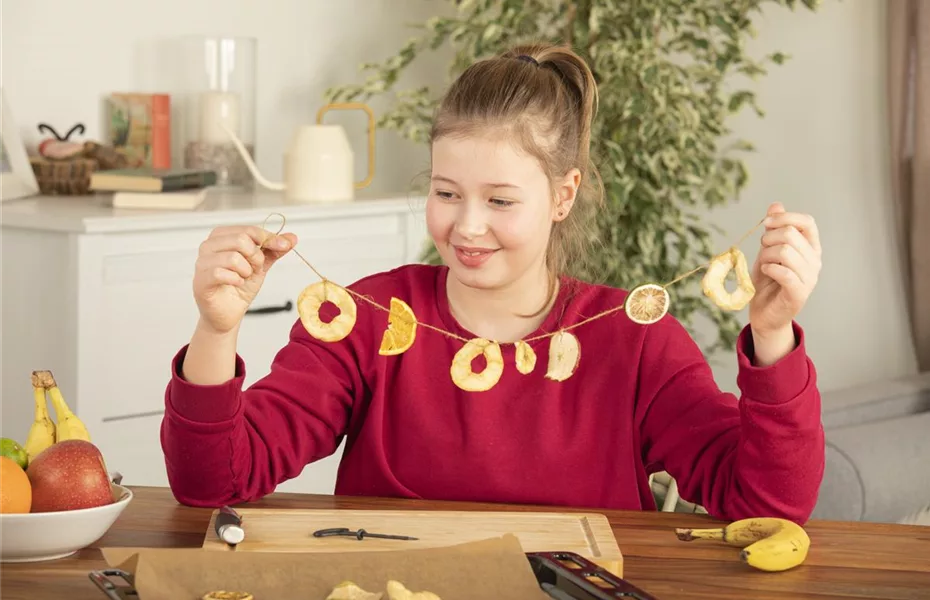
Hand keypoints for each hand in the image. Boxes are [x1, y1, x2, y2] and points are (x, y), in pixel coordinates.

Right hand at [192, 225, 296, 334]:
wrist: (229, 313)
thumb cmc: (239, 287)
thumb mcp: (261, 265)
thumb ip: (274, 250)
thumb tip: (292, 237)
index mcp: (222, 237)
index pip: (248, 229)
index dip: (268, 238)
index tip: (283, 246)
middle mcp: (208, 246)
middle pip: (240, 239)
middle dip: (256, 256)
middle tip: (255, 269)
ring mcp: (201, 263)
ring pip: (232, 257)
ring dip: (246, 270)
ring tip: (243, 277)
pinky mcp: (200, 281)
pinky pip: (220, 273)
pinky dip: (235, 279)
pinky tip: (236, 284)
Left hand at [749, 202, 821, 339]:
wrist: (764, 313)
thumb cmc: (767, 281)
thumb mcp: (767, 251)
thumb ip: (774, 230)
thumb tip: (776, 205)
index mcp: (810, 248)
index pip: (807, 222)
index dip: (785, 217)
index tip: (766, 223)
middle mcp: (814, 261)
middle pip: (791, 234)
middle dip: (769, 238)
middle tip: (762, 250)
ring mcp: (809, 278)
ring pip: (785, 251)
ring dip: (766, 255)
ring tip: (763, 264)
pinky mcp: (798, 293)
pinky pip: (784, 272)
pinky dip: (769, 268)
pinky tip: (765, 271)